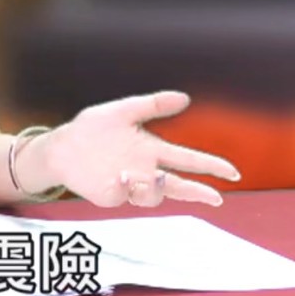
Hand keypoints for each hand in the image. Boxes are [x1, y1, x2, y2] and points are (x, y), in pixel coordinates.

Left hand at [35, 91, 240, 207]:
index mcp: (152, 150)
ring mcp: (129, 185)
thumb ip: (152, 105)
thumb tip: (185, 98)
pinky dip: (128, 189)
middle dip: (198, 192)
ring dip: (158, 189)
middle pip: (178, 185)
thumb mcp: (123, 110)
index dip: (210, 166)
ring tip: (155, 177)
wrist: (62, 145)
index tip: (232, 172)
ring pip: (154, 197)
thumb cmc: (93, 129)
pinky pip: (124, 197)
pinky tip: (123, 177)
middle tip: (217, 197)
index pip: (188, 159)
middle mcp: (145, 171)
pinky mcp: (110, 194)